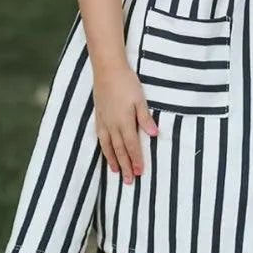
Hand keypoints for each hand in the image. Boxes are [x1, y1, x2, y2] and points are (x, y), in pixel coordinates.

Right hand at [92, 62, 157, 184]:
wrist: (107, 69)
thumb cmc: (126, 82)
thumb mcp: (140, 99)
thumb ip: (145, 118)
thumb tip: (154, 135)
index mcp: (124, 121)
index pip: (132, 145)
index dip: (136, 160)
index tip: (140, 172)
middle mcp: (112, 125)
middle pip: (119, 150)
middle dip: (125, 166)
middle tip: (129, 182)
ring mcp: (104, 121)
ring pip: (108, 146)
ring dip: (113, 160)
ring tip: (116, 172)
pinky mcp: (98, 116)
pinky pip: (100, 137)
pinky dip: (103, 148)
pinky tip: (105, 151)